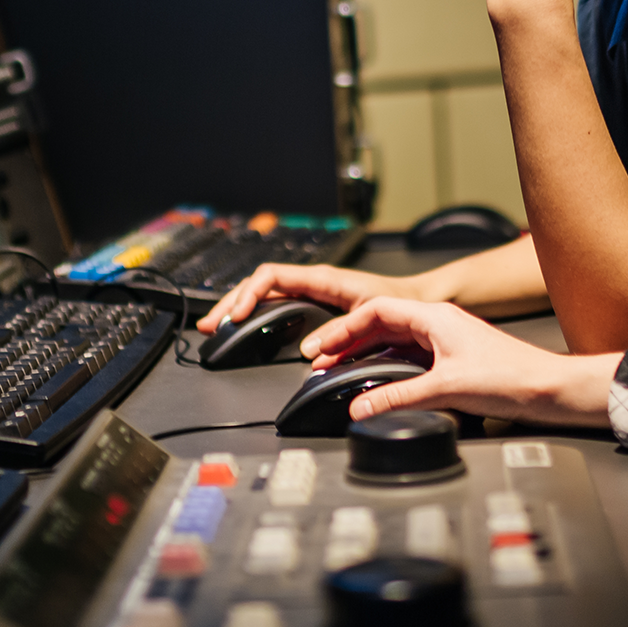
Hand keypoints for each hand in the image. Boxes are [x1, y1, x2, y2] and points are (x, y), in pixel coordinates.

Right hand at [195, 264, 412, 335]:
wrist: (418, 302)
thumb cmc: (399, 303)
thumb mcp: (371, 318)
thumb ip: (341, 332)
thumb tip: (308, 350)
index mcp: (321, 278)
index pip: (270, 276)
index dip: (248, 294)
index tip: (236, 316)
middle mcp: (311, 282)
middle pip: (257, 285)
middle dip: (230, 302)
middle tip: (209, 324)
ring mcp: (310, 292)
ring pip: (262, 294)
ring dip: (237, 307)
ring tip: (217, 326)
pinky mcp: (313, 305)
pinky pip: (275, 304)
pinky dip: (254, 314)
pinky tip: (242, 327)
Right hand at [299, 296, 619, 427]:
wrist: (553, 391)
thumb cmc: (513, 379)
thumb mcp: (447, 389)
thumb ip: (398, 397)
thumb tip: (361, 408)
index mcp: (434, 316)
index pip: (375, 310)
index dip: (343, 329)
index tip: (322, 347)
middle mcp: (437, 322)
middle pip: (379, 323)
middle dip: (347, 341)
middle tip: (320, 360)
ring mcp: (445, 340)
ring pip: (392, 340)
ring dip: (364, 354)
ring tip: (339, 370)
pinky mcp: (452, 359)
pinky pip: (407, 356)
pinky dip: (385, 366)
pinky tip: (375, 381)